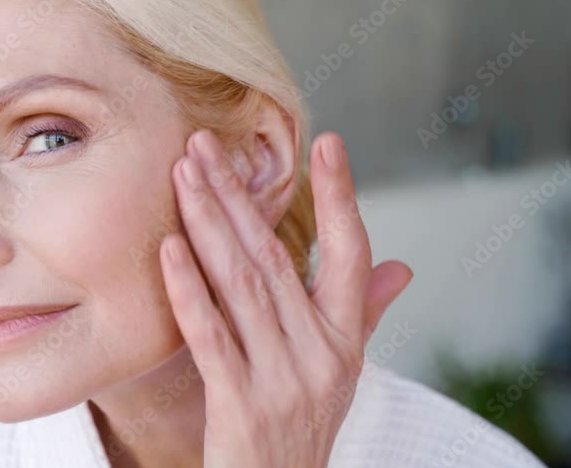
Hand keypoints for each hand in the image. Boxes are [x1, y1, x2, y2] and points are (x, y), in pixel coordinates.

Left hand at [159, 129, 412, 467]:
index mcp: (344, 341)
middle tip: (202, 145)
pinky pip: (210, 335)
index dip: (341, 198)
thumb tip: (401, 267)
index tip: (326, 143)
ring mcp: (281, 379)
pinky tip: (169, 247)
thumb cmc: (301, 427)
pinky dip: (189, 289)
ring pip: (241, 284)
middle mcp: (320, 355)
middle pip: (275, 258)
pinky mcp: (240, 404)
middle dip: (237, 196)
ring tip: (183, 174)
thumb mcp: (339, 372)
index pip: (351, 255)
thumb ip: (362, 314)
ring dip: (207, 224)